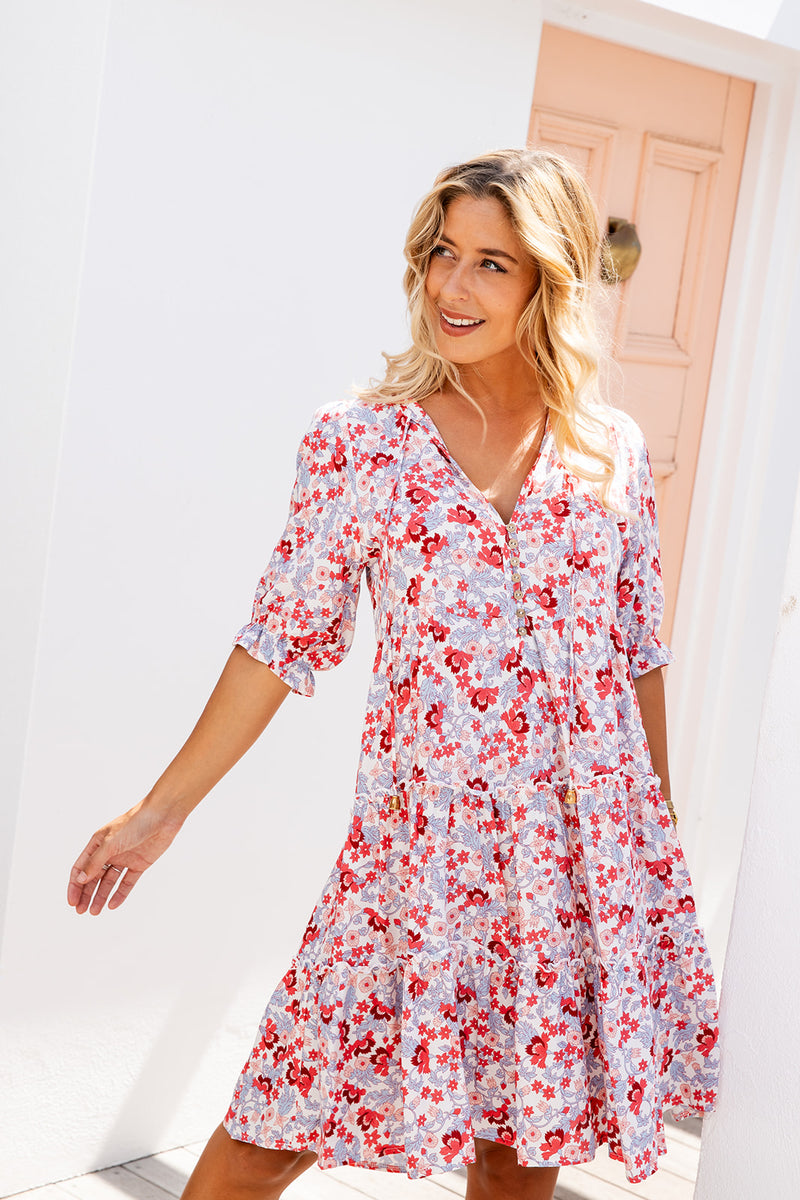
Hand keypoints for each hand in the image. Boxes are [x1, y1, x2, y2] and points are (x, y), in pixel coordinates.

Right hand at [67, 801, 183, 914]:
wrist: (163, 816)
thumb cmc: (135, 823)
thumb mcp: (110, 843)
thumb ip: (95, 862)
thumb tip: (80, 879)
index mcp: (97, 844)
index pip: (81, 867)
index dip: (75, 885)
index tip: (72, 902)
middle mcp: (109, 852)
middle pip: (93, 877)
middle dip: (86, 894)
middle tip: (81, 911)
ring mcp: (124, 858)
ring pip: (109, 882)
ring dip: (101, 896)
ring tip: (95, 912)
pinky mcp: (139, 864)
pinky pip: (127, 882)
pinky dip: (120, 893)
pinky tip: (112, 905)